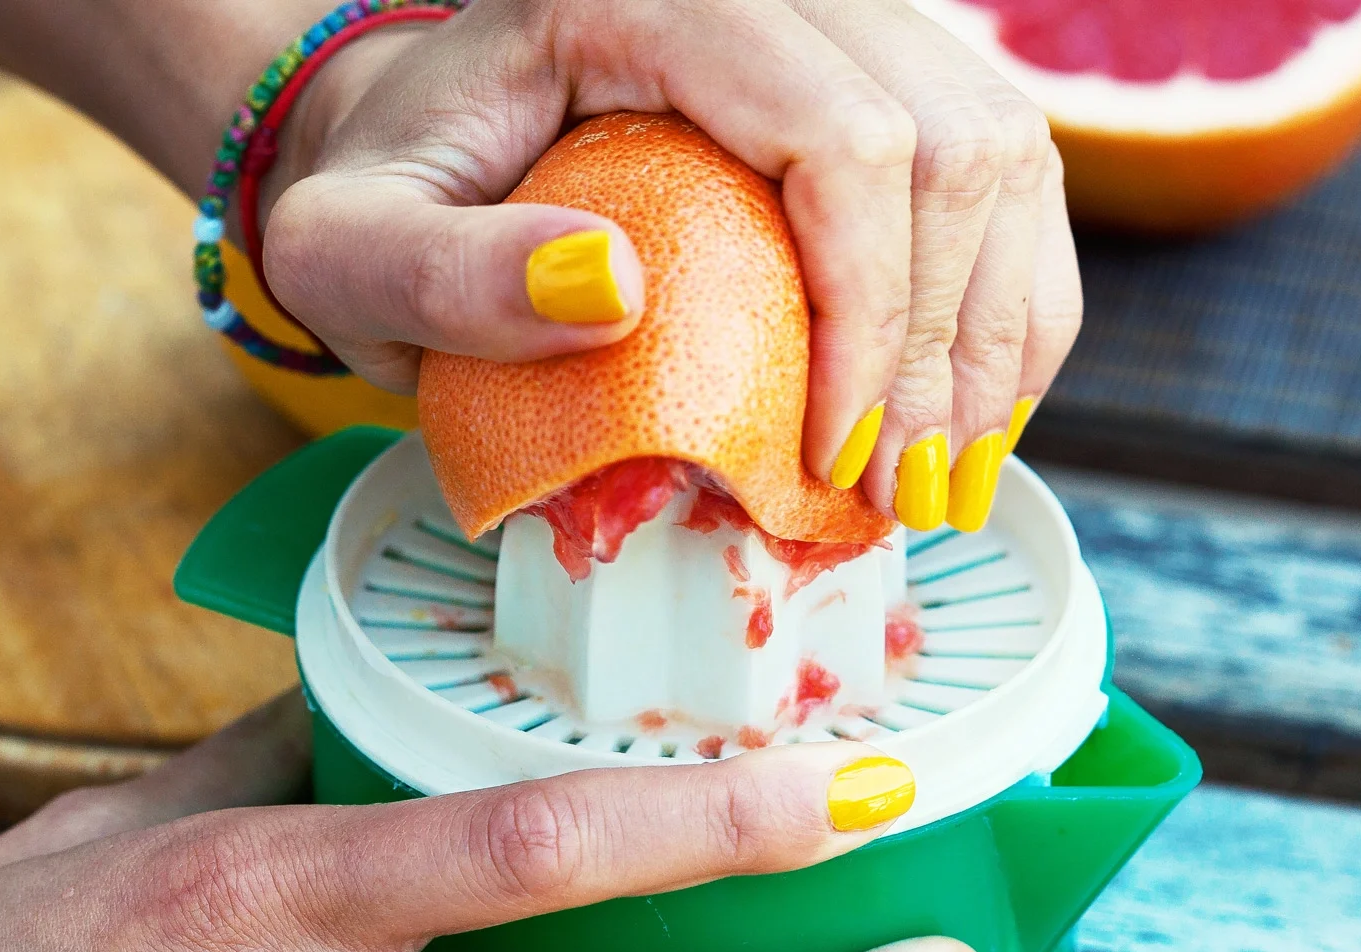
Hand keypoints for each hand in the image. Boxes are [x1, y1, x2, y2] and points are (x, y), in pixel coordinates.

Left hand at [260, 0, 1083, 531]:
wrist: (416, 153)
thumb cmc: (383, 205)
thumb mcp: (349, 250)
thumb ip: (446, 274)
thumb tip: (612, 290)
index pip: (840, 131)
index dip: (870, 306)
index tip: (831, 457)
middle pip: (955, 142)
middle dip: (951, 344)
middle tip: (902, 496)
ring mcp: (839, 30)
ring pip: (1007, 157)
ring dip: (1001, 336)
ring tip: (945, 478)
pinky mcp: (878, 89)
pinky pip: (1006, 184)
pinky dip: (1011, 310)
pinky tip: (973, 417)